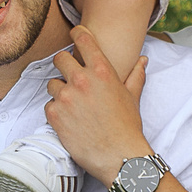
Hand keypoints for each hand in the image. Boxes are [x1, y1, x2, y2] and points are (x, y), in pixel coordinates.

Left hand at [45, 24, 150, 184]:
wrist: (119, 156)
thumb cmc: (127, 127)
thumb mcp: (132, 97)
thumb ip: (135, 75)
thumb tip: (142, 60)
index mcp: (102, 70)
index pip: (82, 39)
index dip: (76, 34)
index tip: (74, 35)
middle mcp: (82, 80)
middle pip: (60, 58)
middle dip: (64, 65)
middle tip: (71, 77)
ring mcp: (66, 97)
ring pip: (52, 84)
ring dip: (60, 92)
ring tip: (74, 106)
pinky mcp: (55, 114)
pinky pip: (49, 105)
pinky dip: (57, 111)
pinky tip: (70, 120)